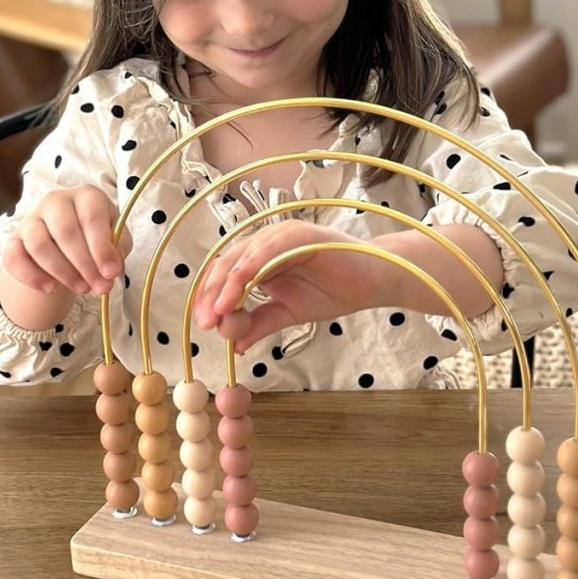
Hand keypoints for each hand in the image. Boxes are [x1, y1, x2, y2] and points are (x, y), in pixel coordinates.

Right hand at [2, 186, 131, 296]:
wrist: (68, 245)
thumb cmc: (96, 238)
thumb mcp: (116, 241)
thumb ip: (116, 251)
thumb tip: (109, 270)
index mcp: (87, 196)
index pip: (91, 217)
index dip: (101, 248)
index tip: (110, 273)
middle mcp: (56, 201)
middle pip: (65, 231)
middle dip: (84, 265)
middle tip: (97, 287)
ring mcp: (31, 219)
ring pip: (39, 245)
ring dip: (62, 272)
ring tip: (81, 288)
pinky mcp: (14, 240)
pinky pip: (14, 258)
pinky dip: (32, 277)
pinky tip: (51, 289)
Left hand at [193, 221, 383, 352]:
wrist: (372, 283)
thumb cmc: (334, 291)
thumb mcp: (289, 313)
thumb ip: (261, 323)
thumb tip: (235, 345)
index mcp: (261, 258)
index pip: (224, 274)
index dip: (209, 296)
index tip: (204, 325)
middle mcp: (266, 243)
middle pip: (226, 263)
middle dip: (212, 293)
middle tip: (206, 322)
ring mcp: (281, 235)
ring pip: (242, 256)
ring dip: (227, 284)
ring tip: (219, 311)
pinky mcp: (298, 234)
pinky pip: (267, 250)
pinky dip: (250, 268)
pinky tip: (240, 288)